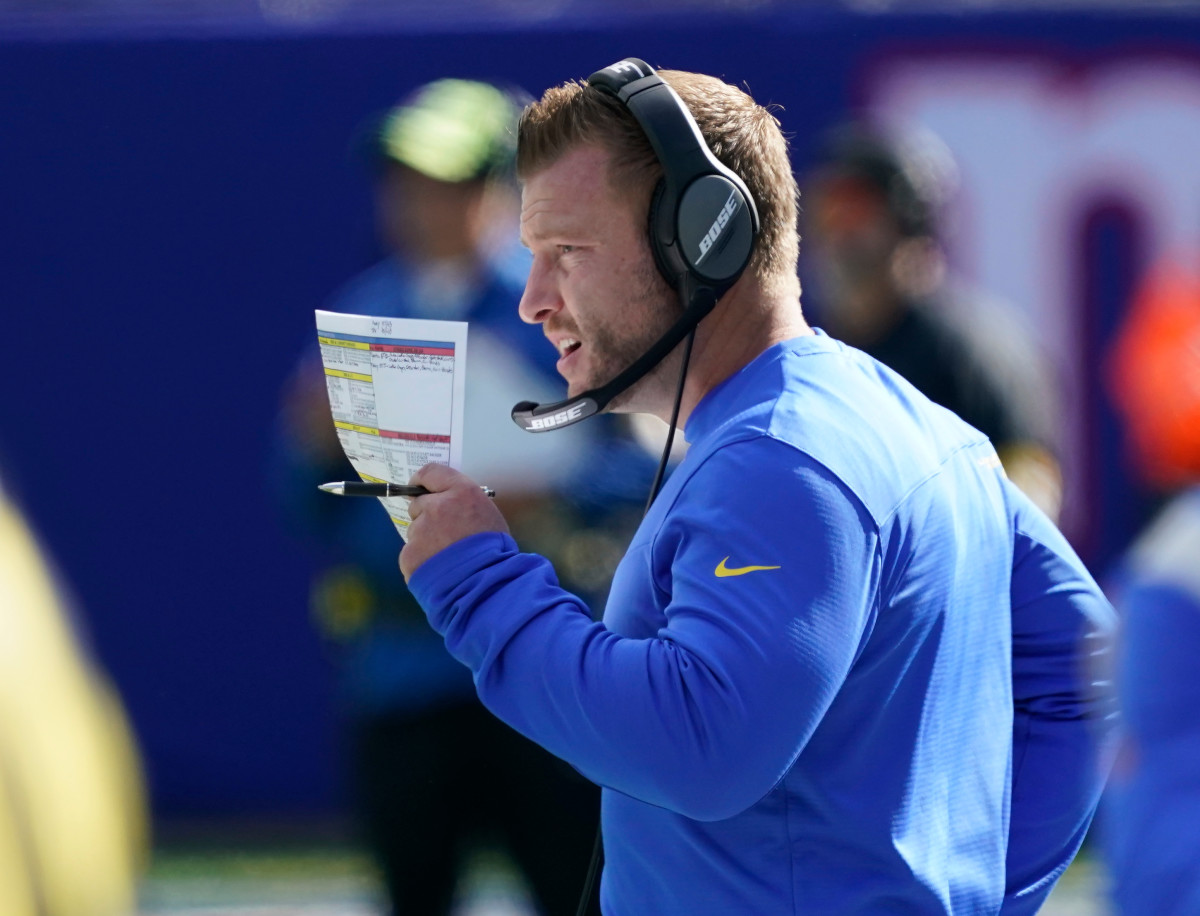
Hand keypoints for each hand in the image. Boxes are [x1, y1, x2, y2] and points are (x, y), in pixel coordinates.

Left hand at [399, 463, 509, 580]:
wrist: (486, 585)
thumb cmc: (495, 551)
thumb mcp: (488, 515)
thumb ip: (464, 503)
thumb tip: (448, 501)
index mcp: (461, 493)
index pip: (431, 472)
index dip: (422, 479)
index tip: (418, 485)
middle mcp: (438, 506)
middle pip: (419, 503)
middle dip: (426, 515)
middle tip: (444, 533)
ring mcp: (421, 530)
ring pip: (415, 530)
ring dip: (425, 539)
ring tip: (446, 556)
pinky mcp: (410, 554)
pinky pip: (411, 553)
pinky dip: (421, 560)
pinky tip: (438, 569)